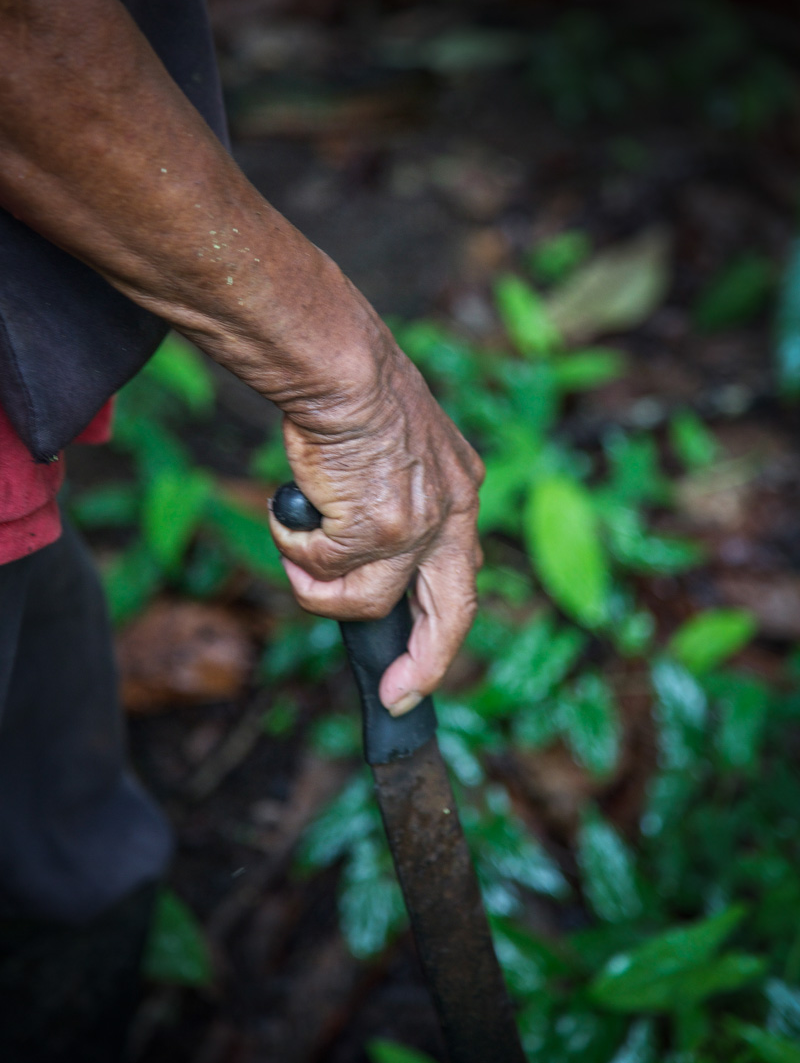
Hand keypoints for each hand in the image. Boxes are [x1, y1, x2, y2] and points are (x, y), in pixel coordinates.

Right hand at [267, 337, 483, 716]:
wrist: (342, 369)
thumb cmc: (356, 396)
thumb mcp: (401, 450)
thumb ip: (397, 503)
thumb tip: (359, 551)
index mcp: (461, 492)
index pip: (462, 578)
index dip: (443, 628)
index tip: (422, 665)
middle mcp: (451, 514)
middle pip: (449, 613)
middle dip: (425, 664)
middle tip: (398, 693)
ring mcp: (416, 527)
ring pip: (363, 597)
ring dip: (318, 584)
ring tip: (297, 548)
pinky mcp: (376, 530)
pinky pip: (323, 569)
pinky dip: (297, 549)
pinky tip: (291, 513)